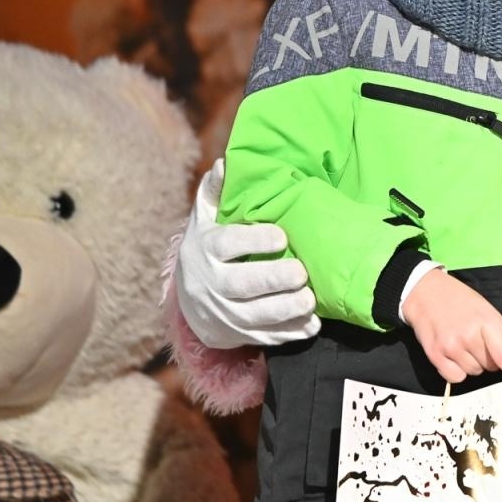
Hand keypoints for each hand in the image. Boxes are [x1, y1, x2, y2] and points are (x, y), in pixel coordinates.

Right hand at [175, 158, 320, 348]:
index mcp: (205, 250)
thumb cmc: (209, 247)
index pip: (226, 244)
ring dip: (282, 311)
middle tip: (301, 273)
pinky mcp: (236, 335)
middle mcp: (209, 284)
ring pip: (251, 316)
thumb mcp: (206, 218)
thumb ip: (216, 192)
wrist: (191, 299)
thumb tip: (225, 164)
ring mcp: (222, 313)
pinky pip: (262, 337)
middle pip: (238, 284)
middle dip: (271, 279)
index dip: (252, 240)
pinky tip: (310, 325)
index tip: (281, 236)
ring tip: (309, 300)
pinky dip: (287, 334)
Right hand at [401, 268, 501, 382]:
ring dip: (472, 364)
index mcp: (486, 321)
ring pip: (474, 372)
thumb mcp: (486, 310)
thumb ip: (499, 336)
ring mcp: (451, 347)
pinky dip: (456, 371)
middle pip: (490, 367)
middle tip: (478, 342)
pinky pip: (455, 378)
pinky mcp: (435, 356)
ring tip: (462, 345)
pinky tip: (452, 355)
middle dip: (489, 358)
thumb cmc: (459, 300)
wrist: (425, 292)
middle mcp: (469, 336)